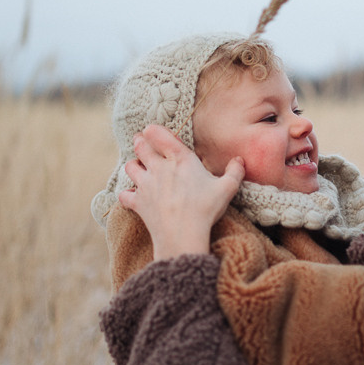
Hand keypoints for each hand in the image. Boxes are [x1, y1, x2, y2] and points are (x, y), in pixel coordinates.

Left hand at [116, 124, 244, 259]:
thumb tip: (239, 160)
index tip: (151, 130)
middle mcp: (159, 168)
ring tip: (138, 167)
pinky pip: (124, 194)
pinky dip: (126, 194)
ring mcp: (145, 185)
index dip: (153, 130)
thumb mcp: (227, 188)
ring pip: (130, 166)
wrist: (183, 234)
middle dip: (140, 142)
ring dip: (133, 165)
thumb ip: (234, 172)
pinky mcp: (138, 202)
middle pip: (140, 146)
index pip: (159, 134)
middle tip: (140, 141)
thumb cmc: (205, 209)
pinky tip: (132, 195)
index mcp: (179, 159)